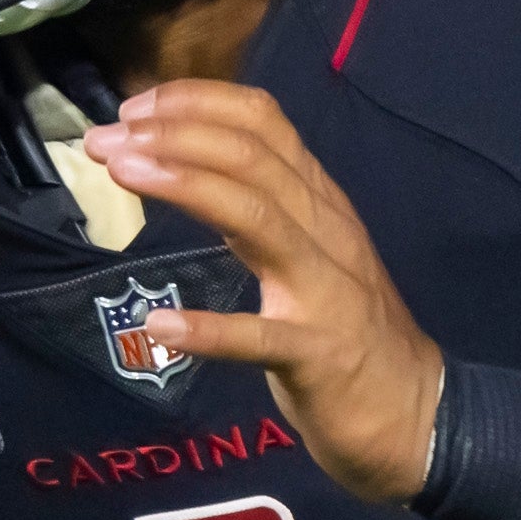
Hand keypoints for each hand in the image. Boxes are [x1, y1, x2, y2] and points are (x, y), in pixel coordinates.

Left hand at [80, 80, 443, 499]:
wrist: (416, 417)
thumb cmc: (348, 334)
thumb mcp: (309, 252)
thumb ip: (259, 209)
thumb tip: (183, 168)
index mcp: (320, 202)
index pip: (264, 122)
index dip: (194, 102)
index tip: (133, 109)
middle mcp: (326, 231)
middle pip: (252, 158)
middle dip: (172, 135)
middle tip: (103, 140)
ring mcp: (325, 292)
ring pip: (257, 218)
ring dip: (185, 186)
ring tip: (122, 173)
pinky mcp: (318, 355)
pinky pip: (260, 338)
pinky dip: (209, 330)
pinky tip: (160, 326)